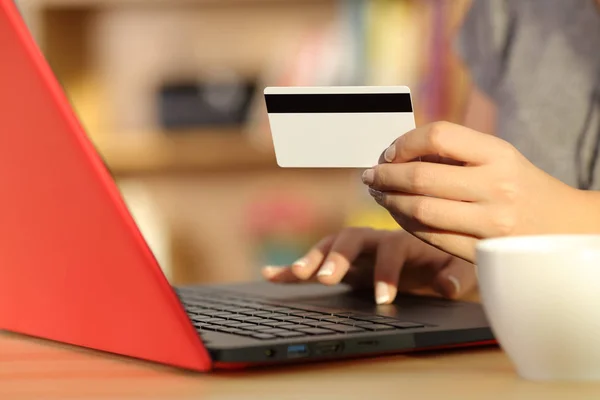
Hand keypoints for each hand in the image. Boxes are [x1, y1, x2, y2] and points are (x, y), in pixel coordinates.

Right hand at [261, 228, 475, 303]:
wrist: (432, 254)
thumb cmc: (444, 260)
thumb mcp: (456, 267)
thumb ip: (454, 276)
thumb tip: (446, 286)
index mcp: (402, 239)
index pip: (390, 251)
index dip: (386, 273)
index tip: (383, 299)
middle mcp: (374, 239)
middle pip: (350, 240)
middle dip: (336, 257)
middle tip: (324, 277)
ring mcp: (354, 249)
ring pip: (328, 246)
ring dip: (311, 258)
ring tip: (296, 274)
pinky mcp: (340, 262)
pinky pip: (314, 260)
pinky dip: (292, 268)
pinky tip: (270, 275)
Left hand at [361, 122, 585, 261]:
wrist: (566, 228)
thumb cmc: (523, 187)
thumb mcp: (499, 157)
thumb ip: (456, 152)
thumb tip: (400, 153)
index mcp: (499, 154)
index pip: (438, 135)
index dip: (404, 143)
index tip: (388, 152)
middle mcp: (496, 186)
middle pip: (421, 177)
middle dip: (385, 176)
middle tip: (371, 176)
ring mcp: (490, 223)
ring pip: (420, 210)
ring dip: (390, 201)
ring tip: (380, 195)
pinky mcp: (482, 253)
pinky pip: (430, 237)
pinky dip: (406, 225)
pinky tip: (399, 216)